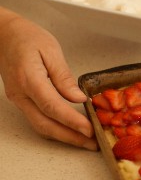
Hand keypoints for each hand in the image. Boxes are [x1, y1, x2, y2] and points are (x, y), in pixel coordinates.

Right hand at [0, 11, 95, 149]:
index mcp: (29, 79)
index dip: (72, 121)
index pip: (53, 107)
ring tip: (85, 141)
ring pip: (41, 125)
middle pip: (46, 124)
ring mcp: (18, 99)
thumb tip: (78, 98)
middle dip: (70, 137)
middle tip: (92, 144)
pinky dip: (55, 127)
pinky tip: (70, 129)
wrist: (2, 35)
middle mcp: (20, 94)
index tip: (89, 130)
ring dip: (64, 136)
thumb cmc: (27, 37)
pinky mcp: (21, 100)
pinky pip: (38, 119)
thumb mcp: (51, 50)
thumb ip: (64, 77)